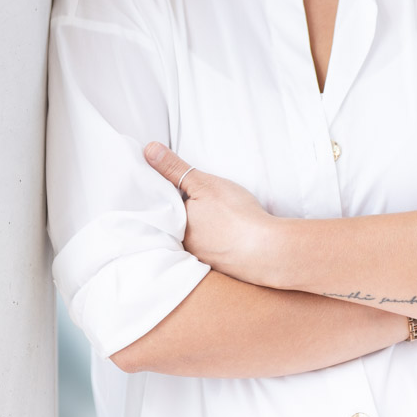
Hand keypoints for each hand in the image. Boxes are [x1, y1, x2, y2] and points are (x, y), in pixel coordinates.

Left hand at [143, 142, 272, 281]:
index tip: (176, 183)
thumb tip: (148, 150)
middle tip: (200, 198)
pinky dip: (217, 239)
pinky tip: (227, 232)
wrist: (268, 250)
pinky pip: (213, 249)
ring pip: (196, 236)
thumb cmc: (236, 215)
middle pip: (179, 222)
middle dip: (185, 211)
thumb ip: (174, 168)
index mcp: (175, 226)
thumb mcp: (203, 183)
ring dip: (201, 227)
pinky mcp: (221, 266)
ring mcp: (203, 259)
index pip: (164, 206)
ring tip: (215, 214)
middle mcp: (183, 247)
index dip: (170, 192)